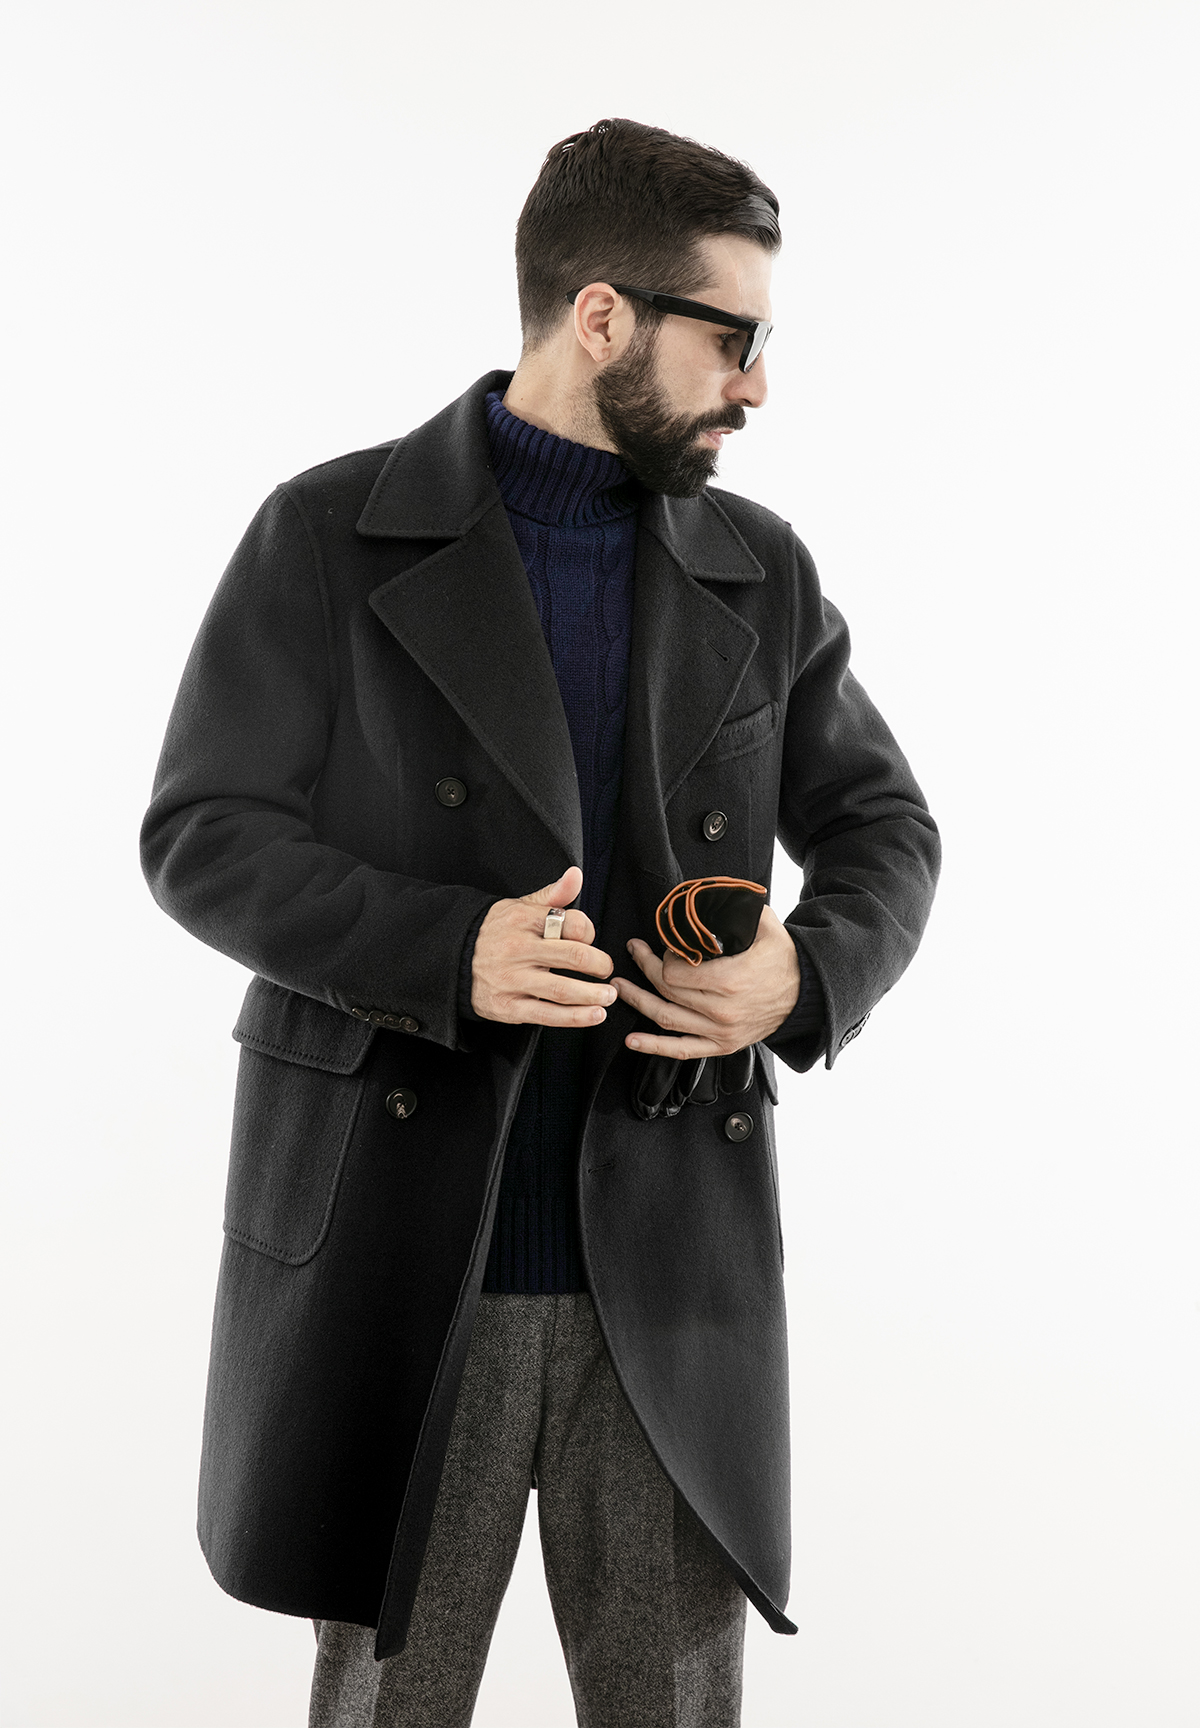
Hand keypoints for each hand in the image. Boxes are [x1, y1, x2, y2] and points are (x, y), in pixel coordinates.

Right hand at [471, 866, 615, 1027]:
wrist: (452, 960)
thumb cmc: (495, 933)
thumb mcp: (519, 906)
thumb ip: (553, 895)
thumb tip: (576, 875)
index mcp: (523, 920)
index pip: (571, 923)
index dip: (589, 932)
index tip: (590, 941)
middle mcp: (518, 949)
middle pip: (573, 956)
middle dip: (600, 965)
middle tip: (607, 970)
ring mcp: (512, 980)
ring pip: (563, 989)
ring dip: (593, 995)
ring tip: (608, 995)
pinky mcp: (508, 1007)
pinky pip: (547, 1014)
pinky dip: (576, 1017)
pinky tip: (594, 1014)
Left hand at [614, 901, 800, 1058]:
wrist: (805, 994)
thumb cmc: (783, 960)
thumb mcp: (765, 927)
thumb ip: (738, 908)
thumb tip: (712, 890)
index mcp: (730, 980)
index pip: (675, 973)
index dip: (662, 958)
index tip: (663, 946)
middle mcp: (721, 1010)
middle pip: (667, 991)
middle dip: (644, 969)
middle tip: (634, 952)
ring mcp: (720, 1031)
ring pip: (666, 1018)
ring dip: (638, 1001)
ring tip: (619, 987)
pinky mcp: (721, 1045)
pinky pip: (681, 1050)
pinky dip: (654, 1047)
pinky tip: (632, 1040)